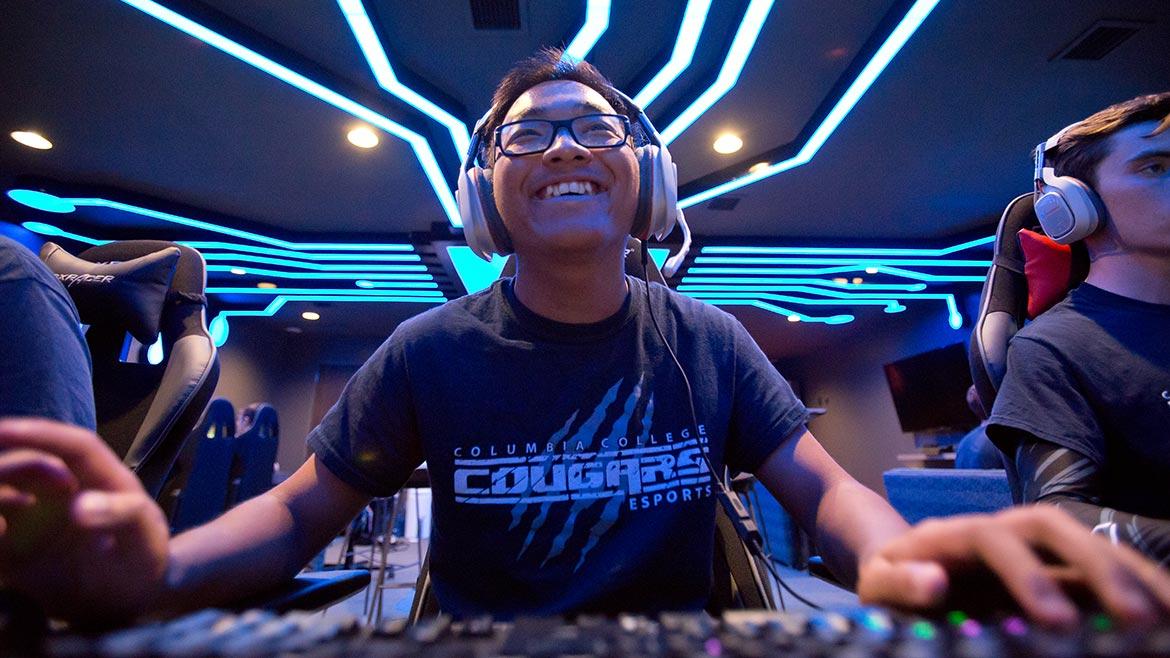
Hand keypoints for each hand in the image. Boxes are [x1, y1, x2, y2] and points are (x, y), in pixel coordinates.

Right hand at [0, 418, 169, 623]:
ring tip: (0, 528)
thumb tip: (79, 506)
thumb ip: (120, 517)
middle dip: (5, 469)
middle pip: (24, 462)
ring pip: (0, 491)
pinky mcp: (14, 546)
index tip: (2, 430)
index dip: (40, 434)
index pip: (73, 446)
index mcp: (101, 478)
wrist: (128, 599)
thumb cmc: (142, 560)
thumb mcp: (142, 539)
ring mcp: (36, 516)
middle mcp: (62, 490)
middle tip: (11, 509)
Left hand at [856, 505, 1169, 626]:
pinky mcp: (1049, 569)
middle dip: (1097, 566)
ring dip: (1128, 573)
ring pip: (1083, 542)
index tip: (1058, 621)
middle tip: (1136, 617)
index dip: (1028, 575)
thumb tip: (934, 581)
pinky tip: (1160, 613)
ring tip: (1166, 615)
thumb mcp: (878, 586)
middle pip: (1052, 527)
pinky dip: (1131, 584)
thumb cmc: (887, 582)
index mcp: (953, 534)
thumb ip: (899, 583)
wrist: (898, 571)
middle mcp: (997, 530)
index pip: (994, 538)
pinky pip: (1096, 570)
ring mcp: (1027, 547)